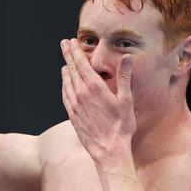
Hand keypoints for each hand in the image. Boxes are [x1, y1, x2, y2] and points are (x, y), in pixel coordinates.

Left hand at [60, 38, 135, 161]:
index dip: (75, 51)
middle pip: (71, 70)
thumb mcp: (127, 100)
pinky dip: (64, 86)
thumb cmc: (121, 125)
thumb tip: (127, 57)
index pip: (81, 64)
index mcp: (94, 88)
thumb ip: (124, 77)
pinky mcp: (72, 115)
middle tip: (64, 44)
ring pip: (66, 82)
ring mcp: (74, 105)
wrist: (108, 149)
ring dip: (65, 70)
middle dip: (68, 55)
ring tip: (65, 63)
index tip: (70, 42)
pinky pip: (65, 96)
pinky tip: (65, 83)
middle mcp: (81, 94)